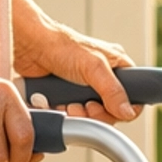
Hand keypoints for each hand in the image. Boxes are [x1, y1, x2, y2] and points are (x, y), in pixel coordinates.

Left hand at [10, 0, 138, 125]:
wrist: (29, 46)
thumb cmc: (60, 46)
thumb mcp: (93, 67)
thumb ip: (112, 91)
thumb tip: (126, 111)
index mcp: (117, 66)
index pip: (133, 97)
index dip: (122, 109)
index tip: (107, 109)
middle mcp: (103, 78)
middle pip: (110, 112)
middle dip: (94, 113)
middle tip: (82, 106)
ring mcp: (84, 88)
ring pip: (89, 116)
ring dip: (77, 115)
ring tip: (67, 105)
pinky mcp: (67, 96)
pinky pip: (71, 114)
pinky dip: (63, 113)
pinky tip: (56, 103)